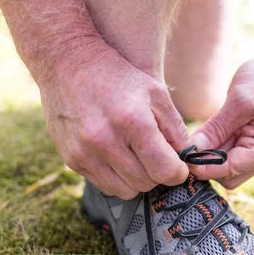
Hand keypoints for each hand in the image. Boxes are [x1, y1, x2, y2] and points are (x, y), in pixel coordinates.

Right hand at [40, 40, 189, 198]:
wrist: (66, 63)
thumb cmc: (116, 76)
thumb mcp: (155, 93)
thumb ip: (175, 129)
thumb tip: (187, 160)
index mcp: (132, 121)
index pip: (164, 170)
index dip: (178, 172)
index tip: (178, 166)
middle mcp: (106, 141)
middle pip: (146, 183)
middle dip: (157, 174)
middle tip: (157, 157)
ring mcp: (85, 153)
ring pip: (125, 191)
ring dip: (137, 179)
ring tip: (137, 157)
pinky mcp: (72, 160)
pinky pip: (104, 186)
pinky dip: (116, 178)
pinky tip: (117, 157)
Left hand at [190, 49, 253, 188]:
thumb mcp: (237, 102)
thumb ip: (216, 128)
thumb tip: (193, 150)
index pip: (231, 170)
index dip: (206, 167)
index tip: (185, 159)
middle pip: (230, 176)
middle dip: (209, 165)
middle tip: (190, 148)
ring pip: (228, 169)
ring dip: (211, 158)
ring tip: (200, 137)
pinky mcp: (252, 143)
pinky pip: (230, 155)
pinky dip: (216, 149)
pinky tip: (207, 136)